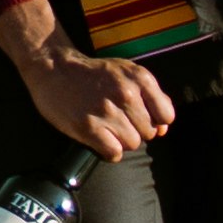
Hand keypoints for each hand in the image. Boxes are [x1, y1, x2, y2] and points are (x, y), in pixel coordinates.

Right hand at [0, 0, 170, 158]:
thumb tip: (163, 130)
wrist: (56, 69)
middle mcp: (126, 93)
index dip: (155, 121)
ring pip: (132, 144)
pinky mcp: (88, 127)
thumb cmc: (95, 74)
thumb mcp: (127, 73)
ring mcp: (107, 111)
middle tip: (118, 121)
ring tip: (107, 128)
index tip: (141, 118)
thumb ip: (151, 98)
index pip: (167, 116)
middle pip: (149, 132)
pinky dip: (109, 151)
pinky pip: (114, 153)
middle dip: (136, 130)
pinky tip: (100, 139)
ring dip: (121, 141)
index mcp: (140, 78)